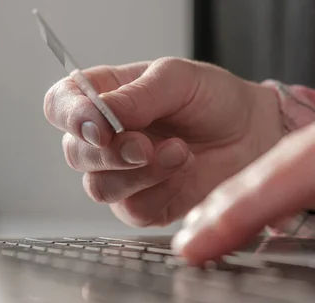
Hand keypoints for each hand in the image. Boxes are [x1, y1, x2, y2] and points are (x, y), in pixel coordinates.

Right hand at [43, 57, 282, 225]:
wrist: (254, 132)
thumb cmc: (214, 98)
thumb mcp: (177, 79)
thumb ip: (137, 96)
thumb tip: (99, 115)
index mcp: (105, 99)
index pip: (60, 106)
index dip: (71, 117)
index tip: (99, 125)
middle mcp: (108, 139)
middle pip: (75, 153)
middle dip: (111, 152)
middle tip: (147, 145)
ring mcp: (124, 175)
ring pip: (99, 187)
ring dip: (140, 174)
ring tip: (181, 152)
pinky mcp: (146, 204)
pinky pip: (133, 210)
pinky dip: (160, 192)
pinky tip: (185, 171)